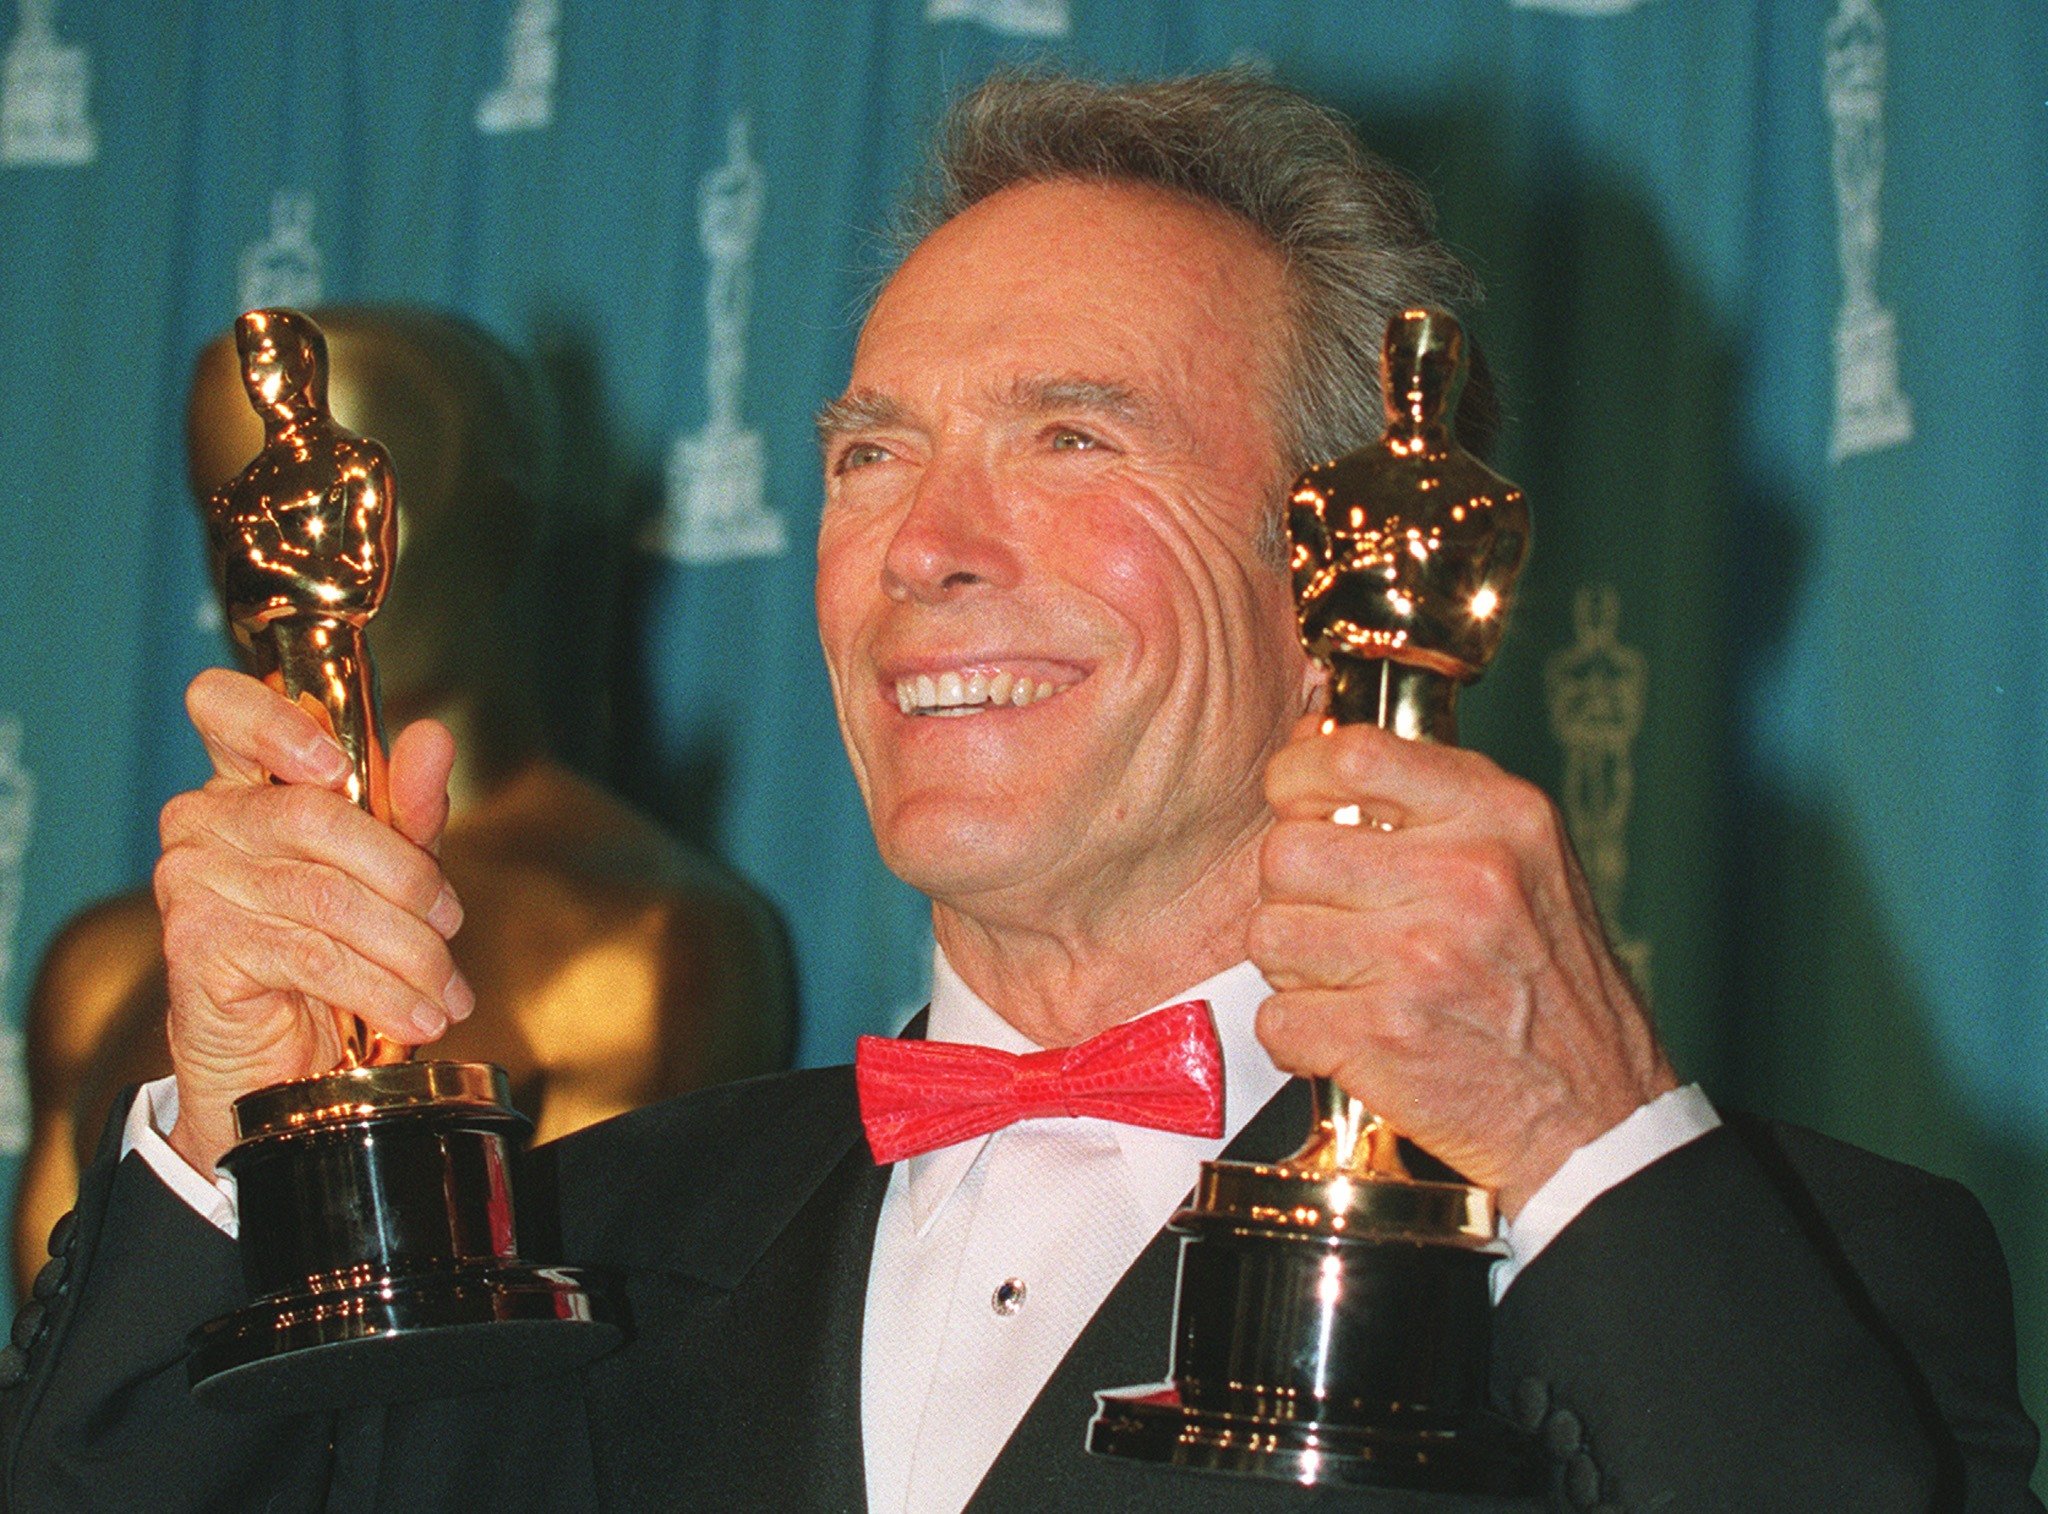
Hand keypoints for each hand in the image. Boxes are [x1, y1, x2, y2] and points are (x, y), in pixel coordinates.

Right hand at [154, 669, 469, 1172]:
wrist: (280, 1063)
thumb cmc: (333, 953)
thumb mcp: (388, 873)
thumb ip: (407, 807)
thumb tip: (432, 737)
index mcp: (245, 781)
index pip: (223, 706)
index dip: (281, 723)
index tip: (340, 767)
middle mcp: (203, 820)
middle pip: (319, 817)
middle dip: (409, 880)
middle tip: (451, 926)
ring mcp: (191, 880)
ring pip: (327, 897)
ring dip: (408, 952)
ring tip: (446, 993)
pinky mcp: (195, 944)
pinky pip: (309, 955)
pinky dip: (379, 990)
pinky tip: (414, 1017)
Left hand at [1250, 716, 1675, 1215]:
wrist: (1597, 1120)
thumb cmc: (1549, 984)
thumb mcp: (1526, 860)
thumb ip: (1428, 801)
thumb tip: (1308, 740)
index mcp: (1501, 815)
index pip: (1351, 754)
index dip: (1297, 778)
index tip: (1299, 807)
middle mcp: (1466, 876)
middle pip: (1287, 851)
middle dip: (1294, 895)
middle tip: (1339, 927)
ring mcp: (1423, 959)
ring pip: (1270, 933)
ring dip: (1295, 969)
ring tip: (1354, 985)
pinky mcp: (1384, 1037)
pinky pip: (1276, 1017)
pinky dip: (1298, 1039)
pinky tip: (1350, 1040)